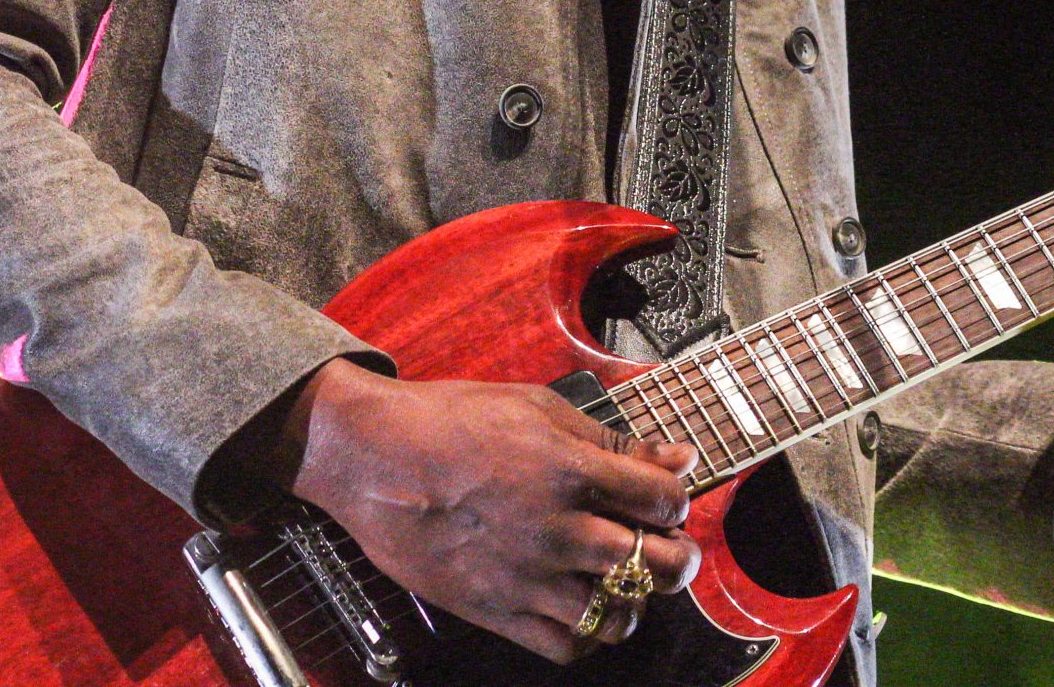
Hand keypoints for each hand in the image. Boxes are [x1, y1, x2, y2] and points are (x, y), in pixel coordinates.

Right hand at [282, 359, 701, 662]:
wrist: (374, 458)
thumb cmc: (452, 420)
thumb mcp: (539, 408)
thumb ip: (613, 441)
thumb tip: (679, 457)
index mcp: (573, 469)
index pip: (665, 500)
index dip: (676, 499)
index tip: (665, 497)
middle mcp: (559, 529)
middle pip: (656, 564)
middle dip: (676, 556)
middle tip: (667, 546)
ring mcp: (528, 576)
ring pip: (619, 614)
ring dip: (635, 598)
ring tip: (625, 579)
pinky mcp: (496, 610)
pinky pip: (566, 645)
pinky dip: (588, 633)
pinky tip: (584, 605)